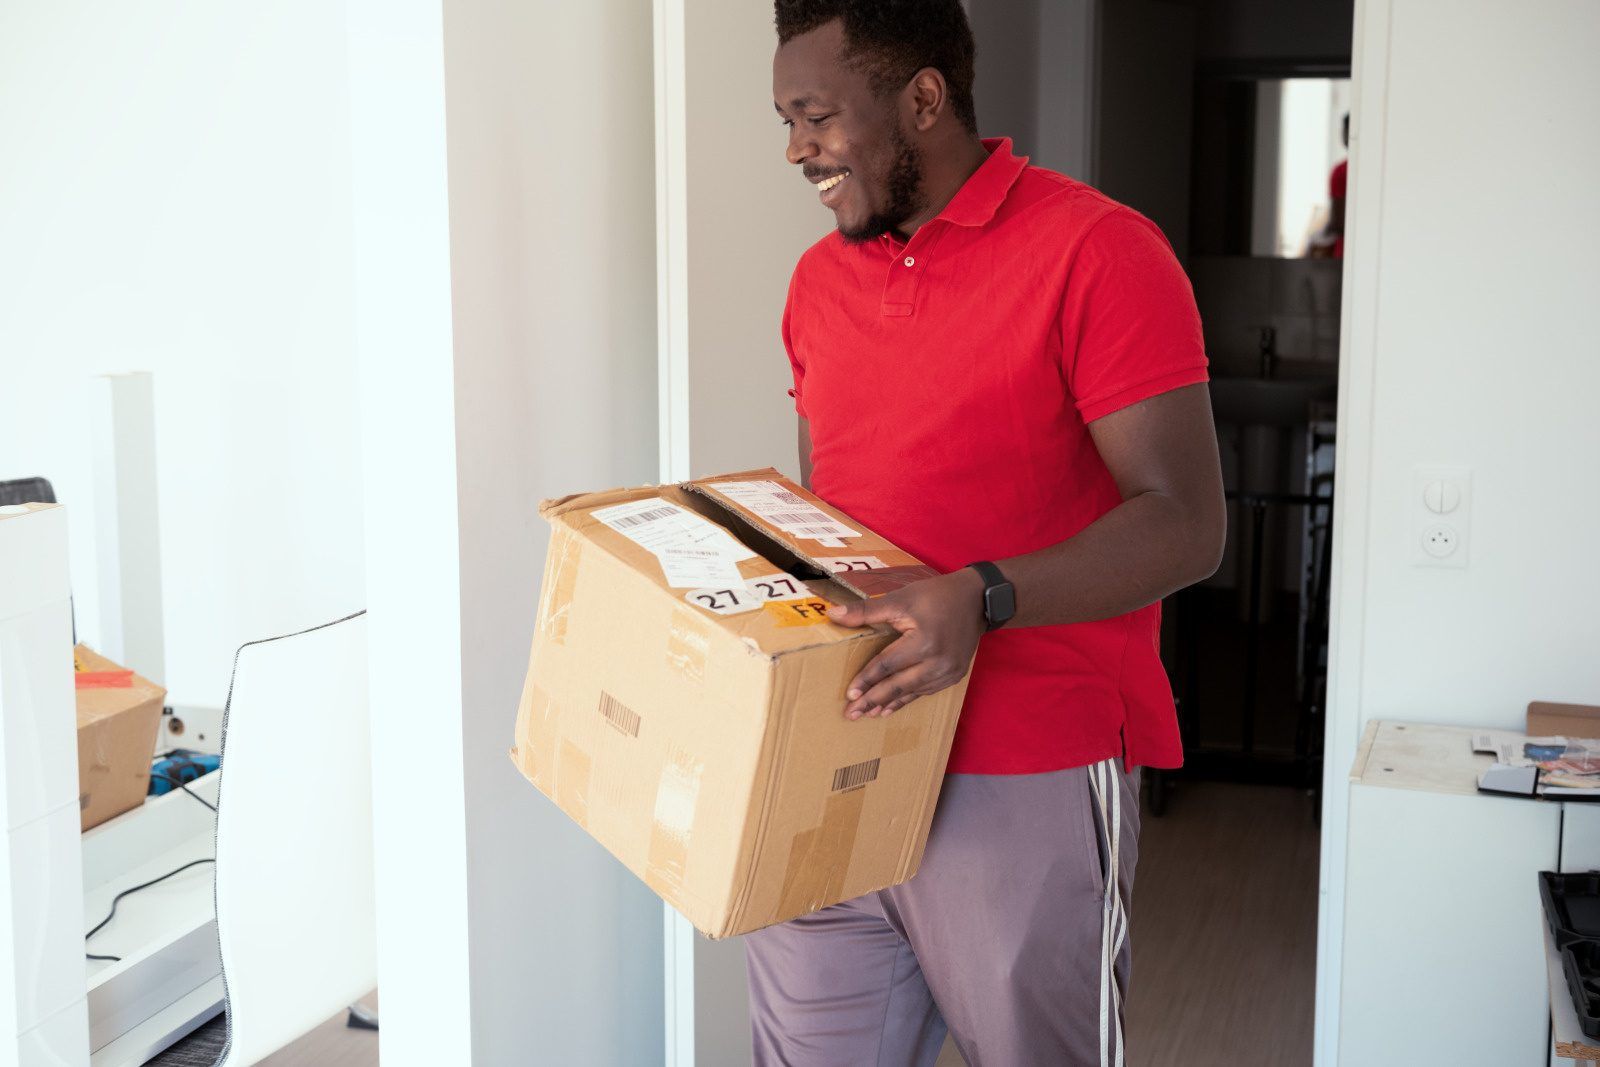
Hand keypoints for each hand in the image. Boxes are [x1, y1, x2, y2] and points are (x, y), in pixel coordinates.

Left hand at [826, 568, 986, 719]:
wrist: (976, 600)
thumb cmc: (936, 596)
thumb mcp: (901, 598)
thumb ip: (866, 610)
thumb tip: (833, 614)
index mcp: (923, 642)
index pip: (887, 666)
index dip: (867, 680)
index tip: (849, 694)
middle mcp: (938, 662)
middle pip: (898, 685)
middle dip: (873, 701)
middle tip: (852, 714)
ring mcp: (949, 672)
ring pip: (912, 692)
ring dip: (889, 704)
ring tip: (868, 714)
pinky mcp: (955, 675)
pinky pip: (926, 691)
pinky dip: (907, 699)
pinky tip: (892, 706)